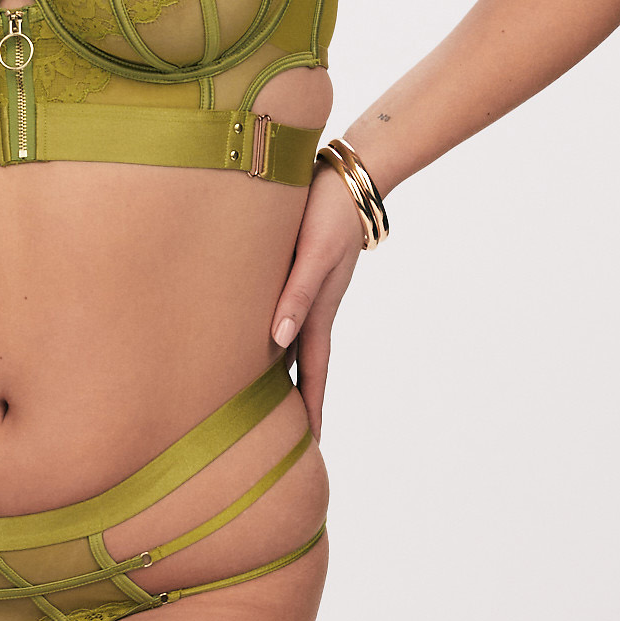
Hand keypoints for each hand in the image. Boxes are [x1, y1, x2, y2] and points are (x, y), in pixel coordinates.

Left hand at [267, 166, 365, 443]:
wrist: (349, 176)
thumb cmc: (328, 212)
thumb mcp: (313, 255)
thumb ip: (295, 296)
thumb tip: (278, 342)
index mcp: (319, 311)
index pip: (314, 372)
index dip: (312, 408)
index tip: (311, 443)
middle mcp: (316, 308)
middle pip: (307, 367)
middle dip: (302, 403)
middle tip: (293, 439)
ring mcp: (312, 293)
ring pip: (298, 344)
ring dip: (292, 375)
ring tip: (277, 404)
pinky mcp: (304, 275)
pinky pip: (292, 318)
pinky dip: (283, 341)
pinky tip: (269, 344)